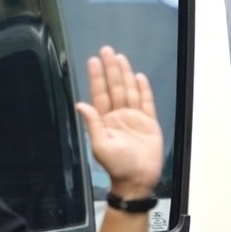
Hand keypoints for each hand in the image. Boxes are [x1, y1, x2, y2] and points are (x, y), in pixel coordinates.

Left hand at [77, 47, 164, 197]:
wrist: (137, 180)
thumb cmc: (117, 167)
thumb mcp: (100, 146)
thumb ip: (93, 124)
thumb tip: (81, 105)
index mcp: (105, 121)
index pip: (100, 94)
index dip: (97, 77)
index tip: (94, 61)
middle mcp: (119, 116)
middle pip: (115, 88)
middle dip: (111, 69)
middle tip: (107, 51)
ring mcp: (134, 119)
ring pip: (129, 91)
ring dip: (125, 75)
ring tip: (120, 59)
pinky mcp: (149, 124)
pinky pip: (147, 103)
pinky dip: (143, 90)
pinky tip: (139, 78)